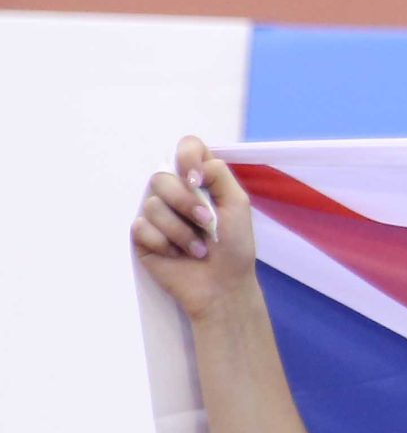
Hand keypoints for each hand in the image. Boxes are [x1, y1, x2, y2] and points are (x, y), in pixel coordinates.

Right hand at [130, 135, 258, 319]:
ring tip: (197, 249)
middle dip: (185, 203)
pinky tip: (177, 255)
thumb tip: (192, 166)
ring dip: (181, 232)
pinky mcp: (142, 235)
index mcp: (199, 180)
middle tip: (206, 224)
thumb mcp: (238, 205)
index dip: (186, 157)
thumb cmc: (234, 247)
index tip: (196, 180)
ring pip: (152, 204)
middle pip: (161, 176)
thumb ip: (219, 175)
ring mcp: (156, 213)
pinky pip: (142, 227)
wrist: (221, 286)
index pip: (185, 146)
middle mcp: (174, 191)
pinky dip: (165, 244)